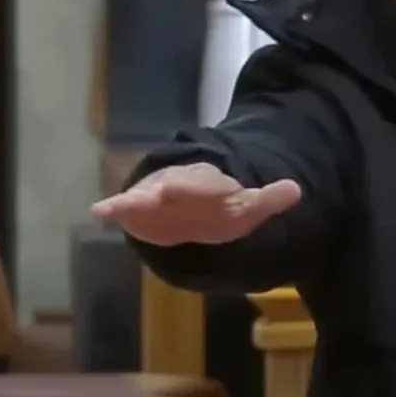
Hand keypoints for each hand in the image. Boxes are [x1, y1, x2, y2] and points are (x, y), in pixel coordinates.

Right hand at [90, 162, 301, 245]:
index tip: (197, 189)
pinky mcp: (135, 211)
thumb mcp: (246, 206)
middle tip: (164, 190)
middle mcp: (178, 186)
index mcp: (207, 184)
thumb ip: (267, 199)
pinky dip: (111, 209)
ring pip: (144, 198)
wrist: (189, 203)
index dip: (205, 188)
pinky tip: (98, 212)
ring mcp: (153, 198)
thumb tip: (297, 190)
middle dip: (169, 190)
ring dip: (134, 203)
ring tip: (118, 207)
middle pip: (174, 187)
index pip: (208, 185)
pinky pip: (121, 208)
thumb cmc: (217, 207)